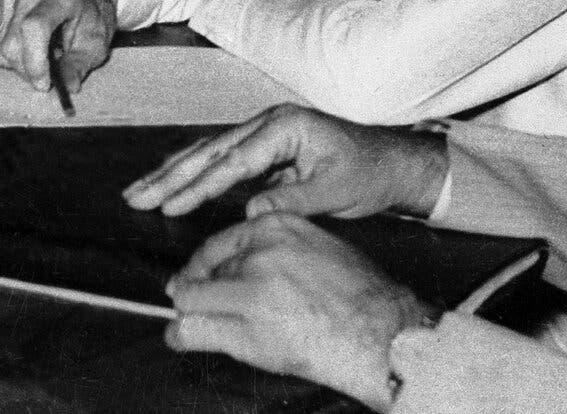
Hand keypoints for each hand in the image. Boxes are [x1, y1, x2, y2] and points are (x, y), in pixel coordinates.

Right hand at [0, 0, 117, 91]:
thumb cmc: (90, 21)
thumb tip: (68, 87)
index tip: (43, 84)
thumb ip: (79, 66)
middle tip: (45, 78)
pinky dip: (11, 51)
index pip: (34, 27)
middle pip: (13, 42)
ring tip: (41, 56)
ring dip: (19, 62)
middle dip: (27, 70)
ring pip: (2, 46)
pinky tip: (29, 45)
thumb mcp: (95, 46)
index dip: (34, 61)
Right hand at [124, 104, 447, 218]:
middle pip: (209, 151)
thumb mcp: (337, 191)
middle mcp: (267, 123)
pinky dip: (192, 170)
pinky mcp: (264, 145)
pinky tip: (170, 180)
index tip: (170, 205)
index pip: (232, 161)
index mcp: (284, 128)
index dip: (199, 185)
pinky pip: (220, 158)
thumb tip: (250, 212)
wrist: (393, 161)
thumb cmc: (369, 174)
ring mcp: (263, 131)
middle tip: (134, 196)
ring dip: (172, 172)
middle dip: (169, 176)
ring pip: (208, 152)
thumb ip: (293, 200)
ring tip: (139, 191)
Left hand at [166, 213, 432, 409]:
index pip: (219, 243)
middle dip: (200, 291)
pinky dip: (181, 336)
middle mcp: (260, 254)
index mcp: (276, 227)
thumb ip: (274, 249)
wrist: (386, 335)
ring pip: (191, 298)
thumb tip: (234, 264)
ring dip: (188, 314)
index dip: (204, 266)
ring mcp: (252, 292)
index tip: (196, 277)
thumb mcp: (316, 248)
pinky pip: (194, 329)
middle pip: (204, 271)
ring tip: (187, 325)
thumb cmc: (361, 296)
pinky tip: (180, 338)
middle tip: (197, 305)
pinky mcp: (249, 330)